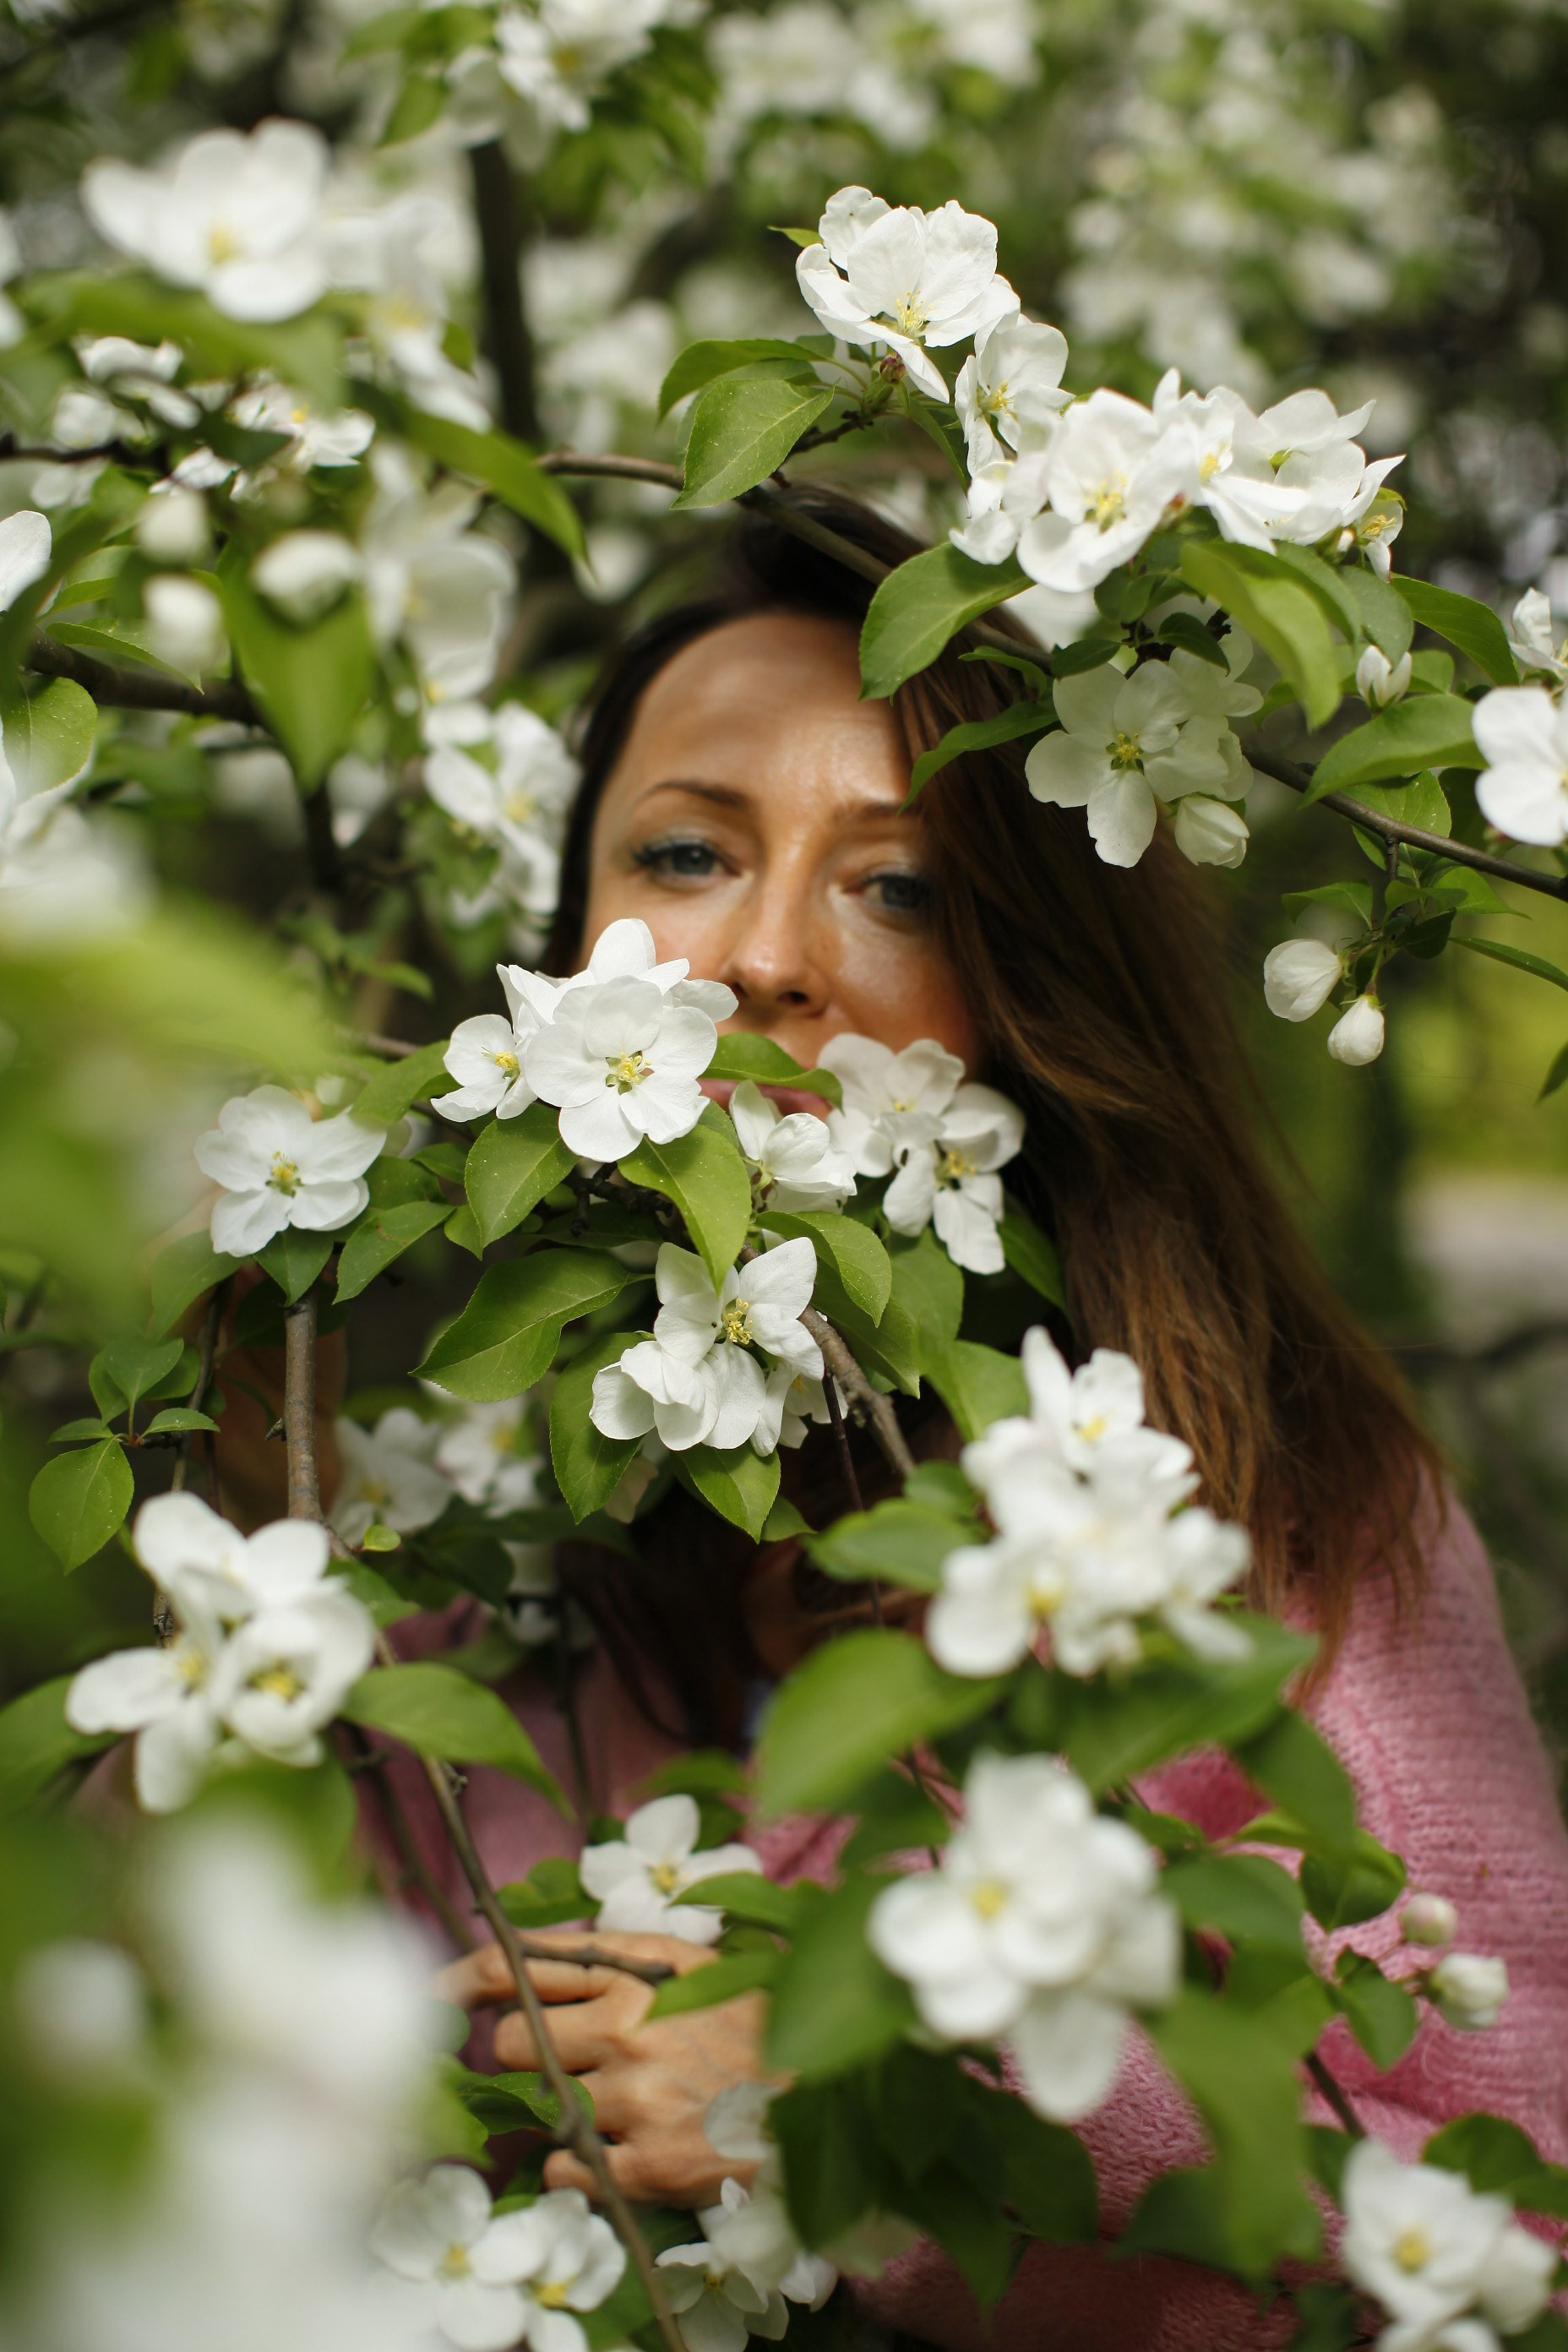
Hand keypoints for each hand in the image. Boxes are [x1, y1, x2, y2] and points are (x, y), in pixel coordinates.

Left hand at [437, 1929, 771, 2206]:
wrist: (819, 2104)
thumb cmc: (754, 2026)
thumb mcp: (694, 1965)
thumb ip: (620, 1956)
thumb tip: (539, 1953)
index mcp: (637, 1974)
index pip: (519, 1966)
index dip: (461, 1977)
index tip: (430, 1993)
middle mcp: (627, 2029)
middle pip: (513, 2041)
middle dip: (523, 2053)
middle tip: (567, 2061)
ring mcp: (632, 2098)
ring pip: (539, 2103)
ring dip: (562, 2107)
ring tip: (616, 2104)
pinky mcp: (644, 2163)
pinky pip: (567, 2167)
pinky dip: (578, 2164)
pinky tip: (619, 2150)